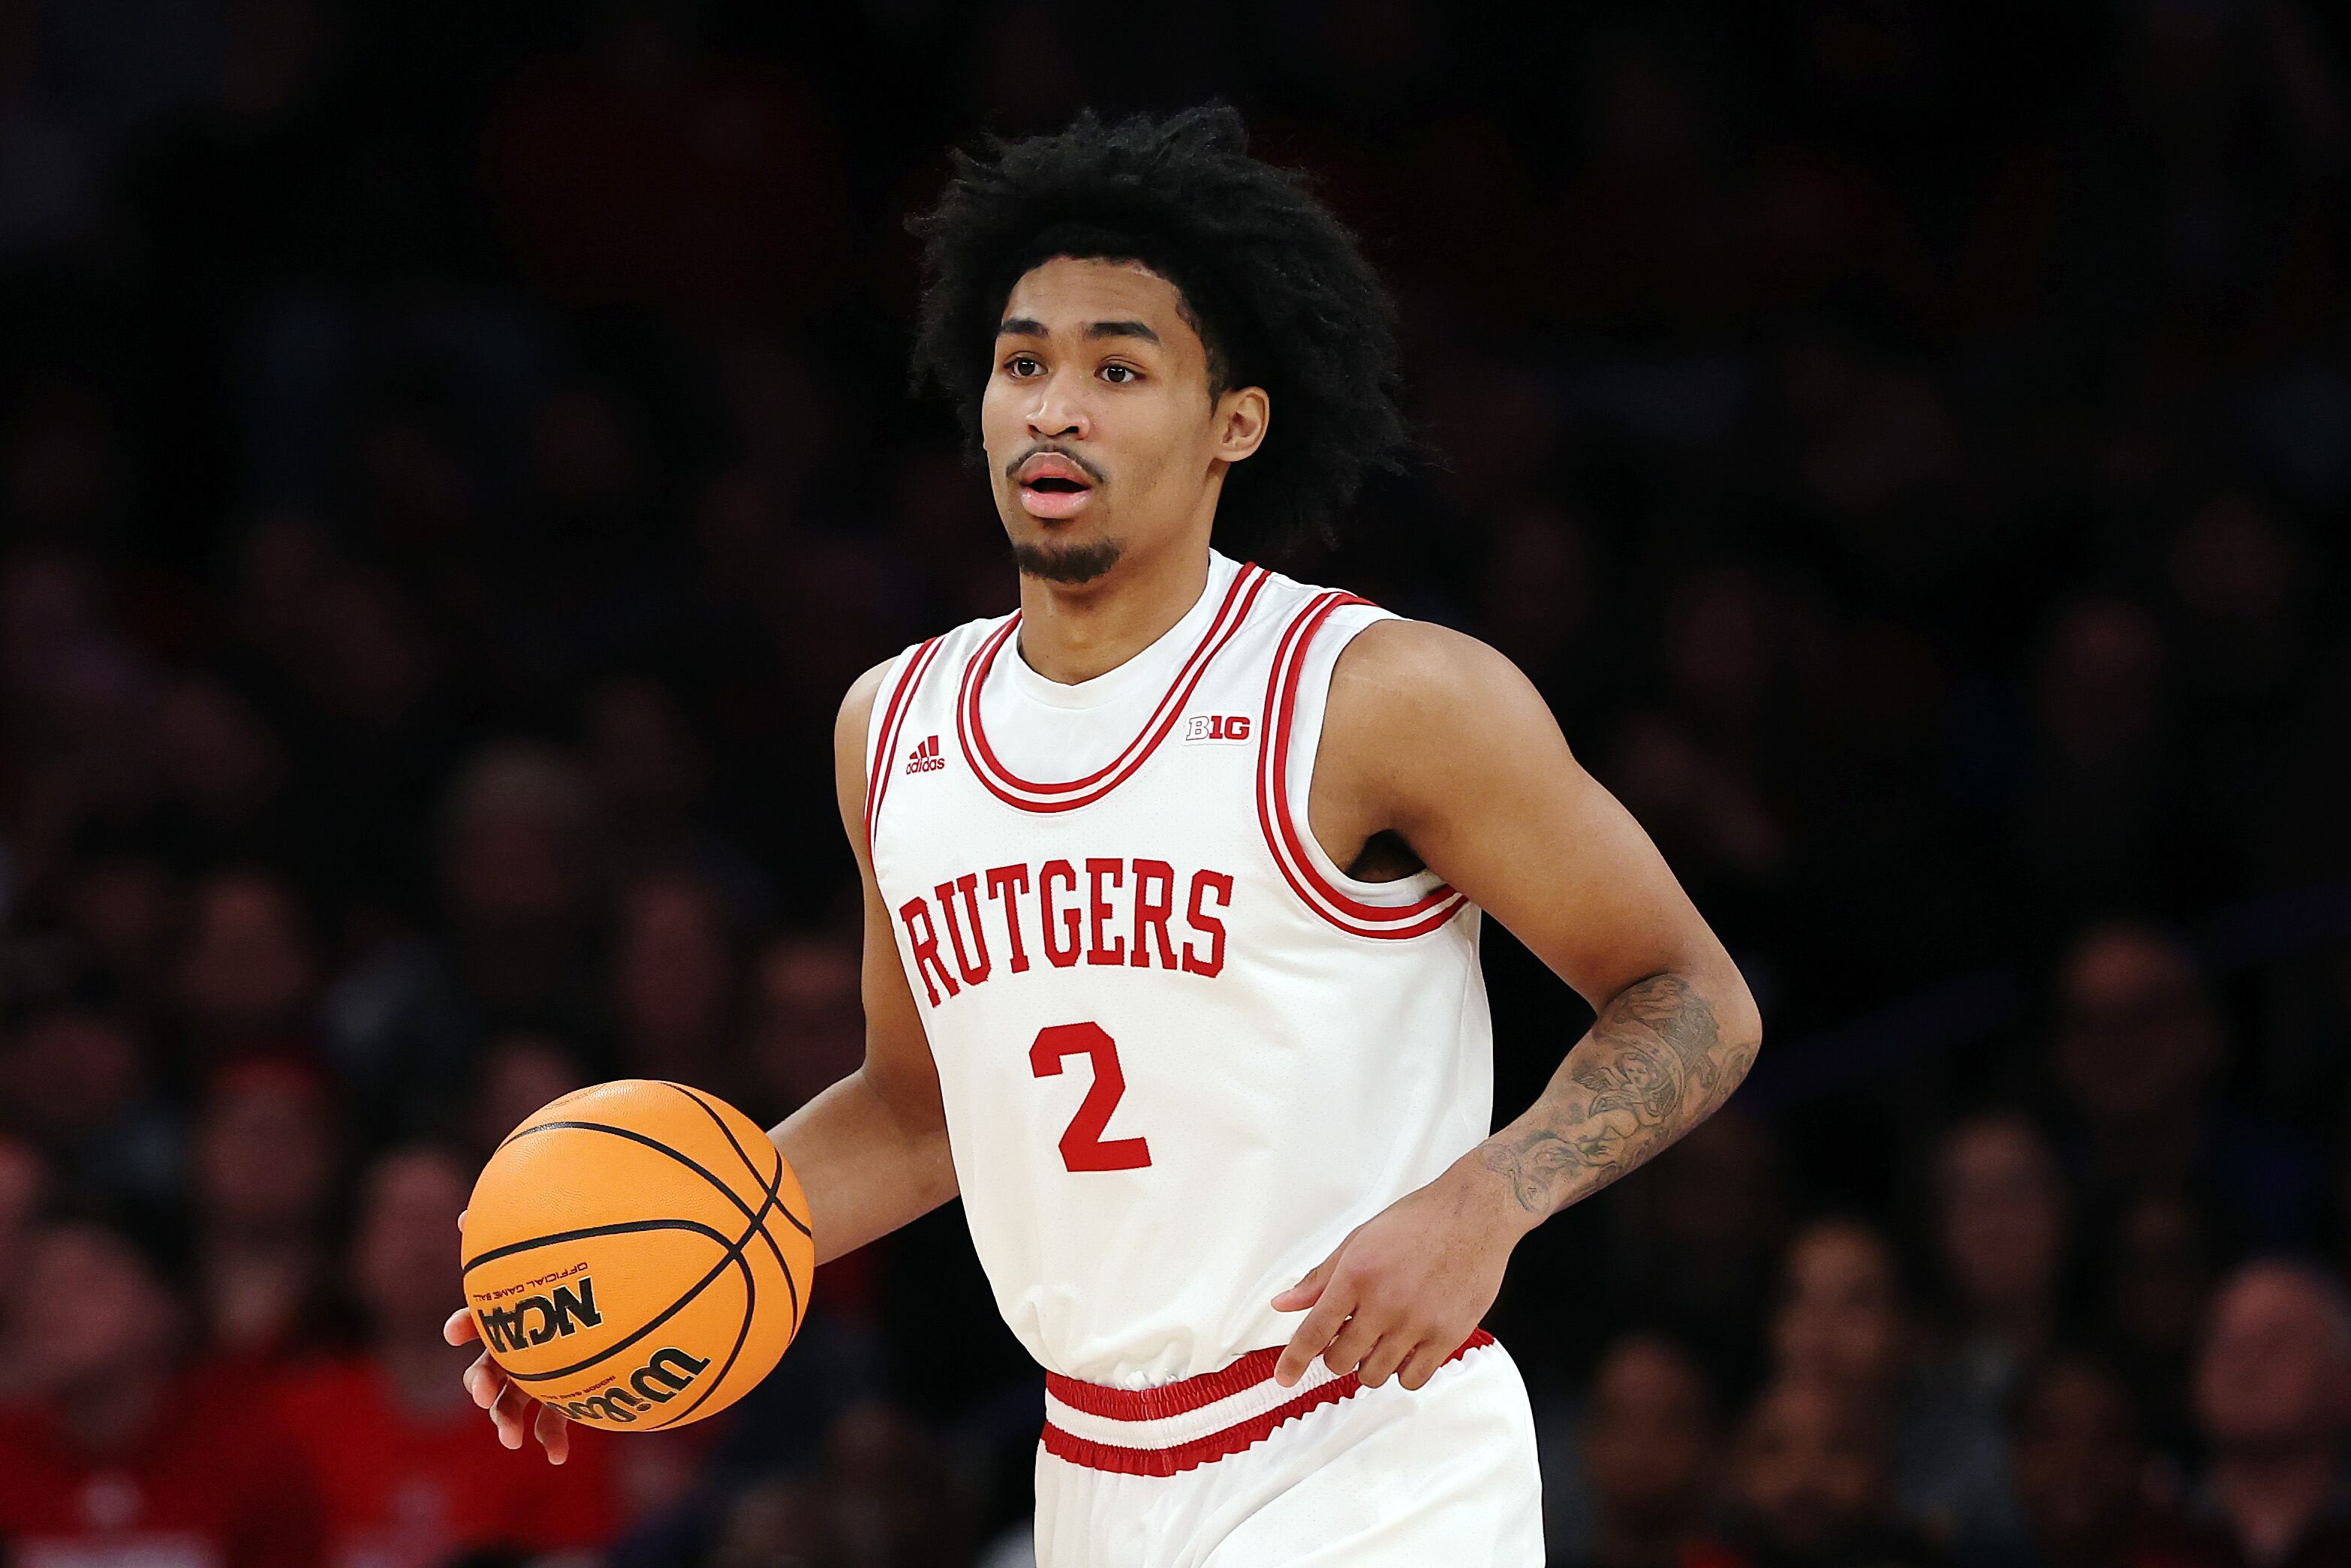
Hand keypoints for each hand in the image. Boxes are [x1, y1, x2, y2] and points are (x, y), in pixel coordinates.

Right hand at [447, 1210, 568, 1463]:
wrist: (626, 1311)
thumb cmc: (587, 1273)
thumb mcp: (557, 1255)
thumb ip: (521, 1237)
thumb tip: (474, 1212)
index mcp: (513, 1317)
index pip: (477, 1319)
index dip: (464, 1323)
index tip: (454, 1331)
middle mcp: (519, 1349)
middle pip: (487, 1370)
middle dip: (481, 1384)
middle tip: (484, 1394)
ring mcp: (539, 1376)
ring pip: (512, 1404)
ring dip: (507, 1421)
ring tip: (511, 1438)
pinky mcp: (563, 1398)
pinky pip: (553, 1421)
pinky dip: (553, 1439)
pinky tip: (559, 1456)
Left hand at [1270, 1162, 1524, 1391]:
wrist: (1474, 1214)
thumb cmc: (1418, 1221)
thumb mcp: (1359, 1240)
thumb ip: (1320, 1278)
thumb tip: (1284, 1304)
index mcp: (1357, 1275)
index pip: (1315, 1331)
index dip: (1294, 1360)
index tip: (1284, 1376)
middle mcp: (1384, 1302)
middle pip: (1341, 1360)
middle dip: (1337, 1355)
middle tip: (1348, 1339)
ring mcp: (1417, 1323)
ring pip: (1374, 1375)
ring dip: (1369, 1364)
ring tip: (1380, 1340)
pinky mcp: (1447, 1336)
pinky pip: (1413, 1379)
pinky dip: (1402, 1373)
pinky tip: (1405, 1350)